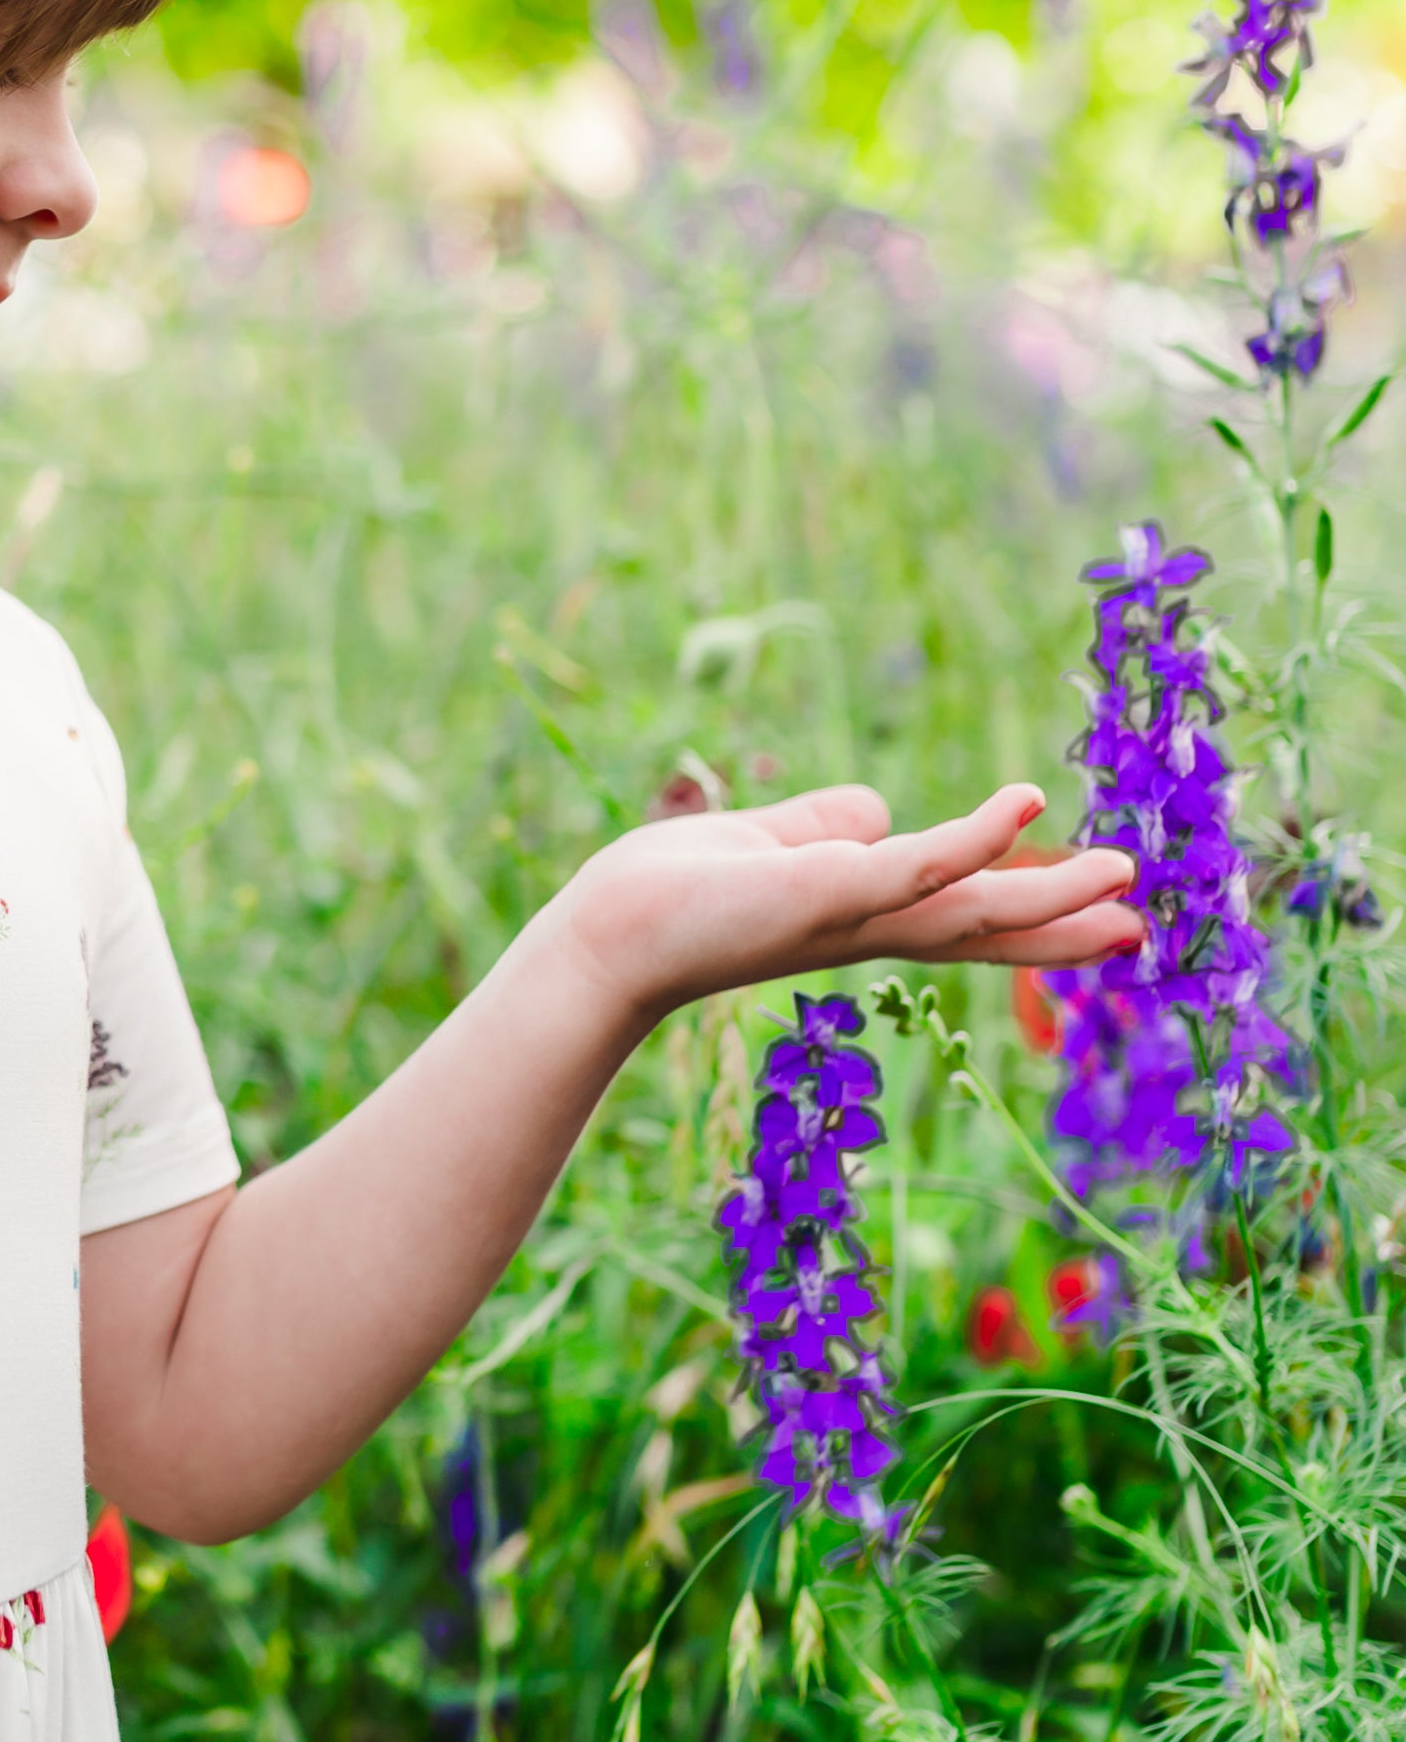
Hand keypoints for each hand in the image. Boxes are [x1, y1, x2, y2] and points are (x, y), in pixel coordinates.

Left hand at [544, 782, 1140, 1034]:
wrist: (604, 936)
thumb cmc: (667, 895)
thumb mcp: (766, 846)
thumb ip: (823, 829)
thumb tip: (878, 809)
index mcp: (853, 916)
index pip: (956, 917)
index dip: (1026, 917)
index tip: (1096, 917)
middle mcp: (864, 927)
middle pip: (981, 929)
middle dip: (1059, 927)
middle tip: (1139, 928)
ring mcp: (851, 914)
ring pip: (971, 905)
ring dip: (1048, 891)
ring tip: (1124, 872)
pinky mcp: (828, 892)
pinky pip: (917, 863)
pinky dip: (973, 837)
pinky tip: (1022, 805)